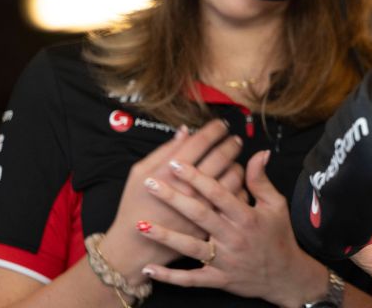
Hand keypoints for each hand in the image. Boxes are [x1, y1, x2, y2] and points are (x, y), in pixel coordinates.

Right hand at [100, 120, 243, 284]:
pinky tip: (232, 183)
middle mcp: (190, 187)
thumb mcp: (139, 172)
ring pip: (233, 177)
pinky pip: (234, 200)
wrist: (135, 246)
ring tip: (234, 161)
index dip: (215, 129)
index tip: (221, 126)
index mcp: (170, 171)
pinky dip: (237, 188)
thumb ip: (164, 150)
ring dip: (237, 164)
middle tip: (233, 139)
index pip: (201, 141)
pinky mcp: (210, 222)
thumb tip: (186, 131)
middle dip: (231, 143)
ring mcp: (202, 206)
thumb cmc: (135, 205)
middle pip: (221, 156)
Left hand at [137, 150, 330, 307]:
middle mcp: (233, 238)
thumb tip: (258, 153)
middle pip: (199, 215)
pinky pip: (191, 279)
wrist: (286, 276)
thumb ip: (261, 180)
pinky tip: (149, 269)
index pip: (218, 193)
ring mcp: (224, 260)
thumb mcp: (276, 205)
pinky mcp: (218, 279)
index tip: (177, 163)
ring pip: (190, 247)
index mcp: (246, 217)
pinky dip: (170, 276)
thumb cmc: (279, 236)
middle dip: (173, 198)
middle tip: (151, 183)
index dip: (197, 177)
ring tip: (140, 224)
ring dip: (164, 236)